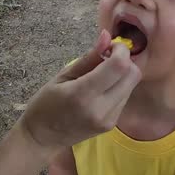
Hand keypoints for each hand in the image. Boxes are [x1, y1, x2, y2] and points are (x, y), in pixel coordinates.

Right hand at [20, 30, 140, 151]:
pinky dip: (118, 87)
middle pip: (132, 75)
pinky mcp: (112, 125)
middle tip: (107, 57)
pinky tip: (102, 88)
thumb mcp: (62, 76)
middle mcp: (100, 109)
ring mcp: (109, 119)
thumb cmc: (45, 104)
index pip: (119, 66)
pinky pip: (125, 97)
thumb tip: (107, 36)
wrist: (42, 138)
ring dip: (122, 74)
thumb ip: (88, 57)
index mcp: (83, 94)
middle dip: (125, 60)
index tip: (109, 46)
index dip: (120, 50)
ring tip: (101, 74)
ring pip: (131, 86)